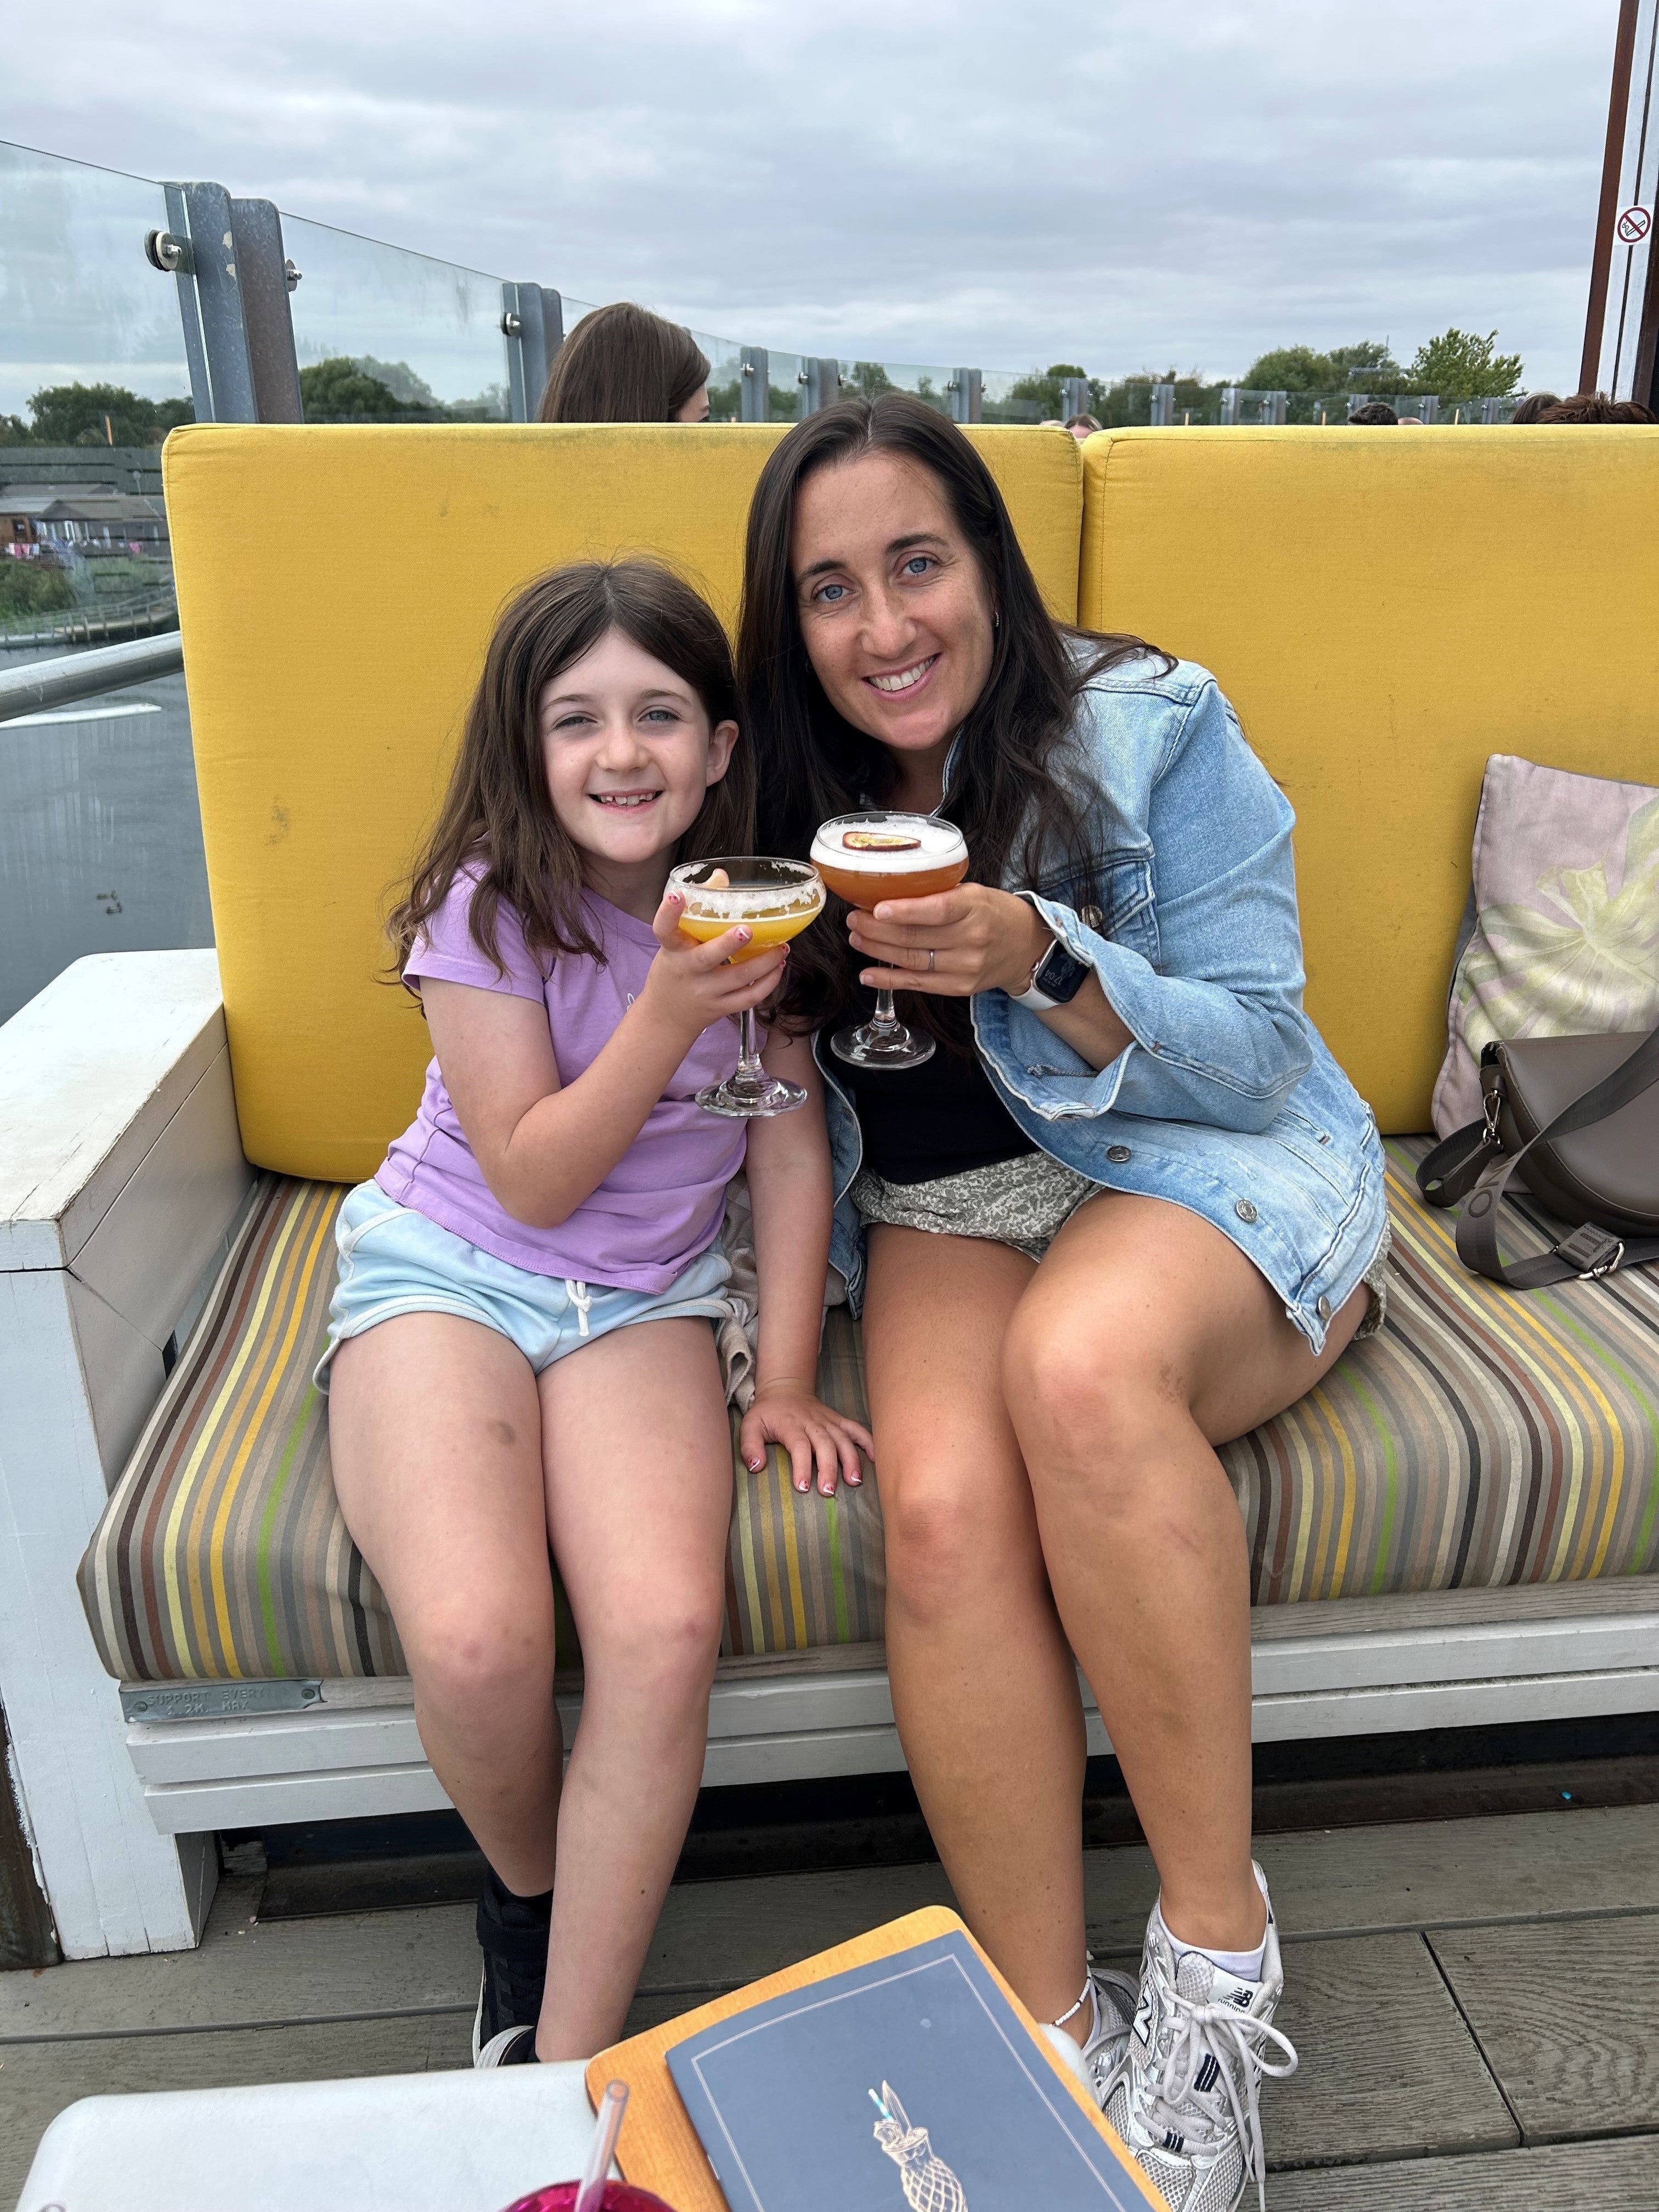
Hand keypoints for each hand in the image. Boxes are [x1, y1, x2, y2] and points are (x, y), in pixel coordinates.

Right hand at [638, 888, 788, 1044]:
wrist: (666, 1015)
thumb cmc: (674, 970)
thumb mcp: (676, 942)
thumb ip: (699, 909)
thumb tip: (722, 876)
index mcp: (673, 950)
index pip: (664, 930)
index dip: (669, 913)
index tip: (677, 895)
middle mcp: (688, 971)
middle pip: (707, 957)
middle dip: (728, 943)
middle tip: (748, 929)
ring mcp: (705, 992)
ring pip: (739, 978)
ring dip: (765, 962)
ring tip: (782, 947)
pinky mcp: (720, 1007)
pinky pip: (749, 997)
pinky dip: (768, 983)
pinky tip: (778, 968)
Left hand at [739, 1379, 874, 1496]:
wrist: (785, 1389)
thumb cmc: (767, 1414)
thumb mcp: (750, 1426)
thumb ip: (749, 1446)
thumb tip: (756, 1467)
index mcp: (791, 1424)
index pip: (799, 1445)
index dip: (802, 1466)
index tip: (803, 1487)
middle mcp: (813, 1422)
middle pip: (825, 1444)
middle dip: (829, 1468)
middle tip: (829, 1491)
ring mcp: (828, 1421)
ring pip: (843, 1439)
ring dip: (851, 1460)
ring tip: (854, 1482)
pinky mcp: (838, 1421)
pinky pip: (857, 1429)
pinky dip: (868, 1442)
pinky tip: (875, 1459)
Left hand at [847, 883, 1050, 998]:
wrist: (1026, 947)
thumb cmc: (994, 913)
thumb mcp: (974, 892)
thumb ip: (938, 894)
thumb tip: (889, 891)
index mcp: (974, 907)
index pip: (937, 909)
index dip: (905, 910)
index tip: (877, 907)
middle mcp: (971, 939)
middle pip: (916, 936)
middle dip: (877, 928)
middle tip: (854, 919)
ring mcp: (966, 966)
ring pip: (912, 960)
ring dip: (878, 950)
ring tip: (857, 937)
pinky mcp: (960, 987)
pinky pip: (919, 984)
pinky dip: (889, 980)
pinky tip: (867, 974)